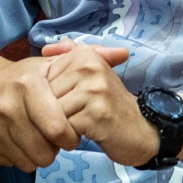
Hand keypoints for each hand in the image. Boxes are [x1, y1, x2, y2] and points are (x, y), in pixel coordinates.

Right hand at [0, 48, 121, 171]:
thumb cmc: (20, 76)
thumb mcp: (51, 64)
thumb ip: (90, 57)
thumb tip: (124, 53)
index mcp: (26, 85)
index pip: (57, 128)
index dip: (70, 136)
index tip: (73, 133)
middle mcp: (5, 106)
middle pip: (43, 152)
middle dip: (55, 149)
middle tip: (56, 138)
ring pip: (27, 161)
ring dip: (38, 154)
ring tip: (39, 137)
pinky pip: (9, 163)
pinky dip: (19, 155)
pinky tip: (20, 139)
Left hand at [43, 39, 182, 164]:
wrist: (139, 129)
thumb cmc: (107, 104)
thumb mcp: (89, 76)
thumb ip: (67, 58)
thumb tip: (45, 47)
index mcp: (85, 53)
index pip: (44, 77)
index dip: (50, 97)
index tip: (70, 101)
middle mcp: (90, 65)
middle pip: (46, 94)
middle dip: (53, 112)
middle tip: (75, 115)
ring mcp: (95, 88)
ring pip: (53, 111)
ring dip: (61, 125)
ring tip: (80, 123)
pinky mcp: (97, 112)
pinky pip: (64, 127)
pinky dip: (69, 135)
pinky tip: (85, 132)